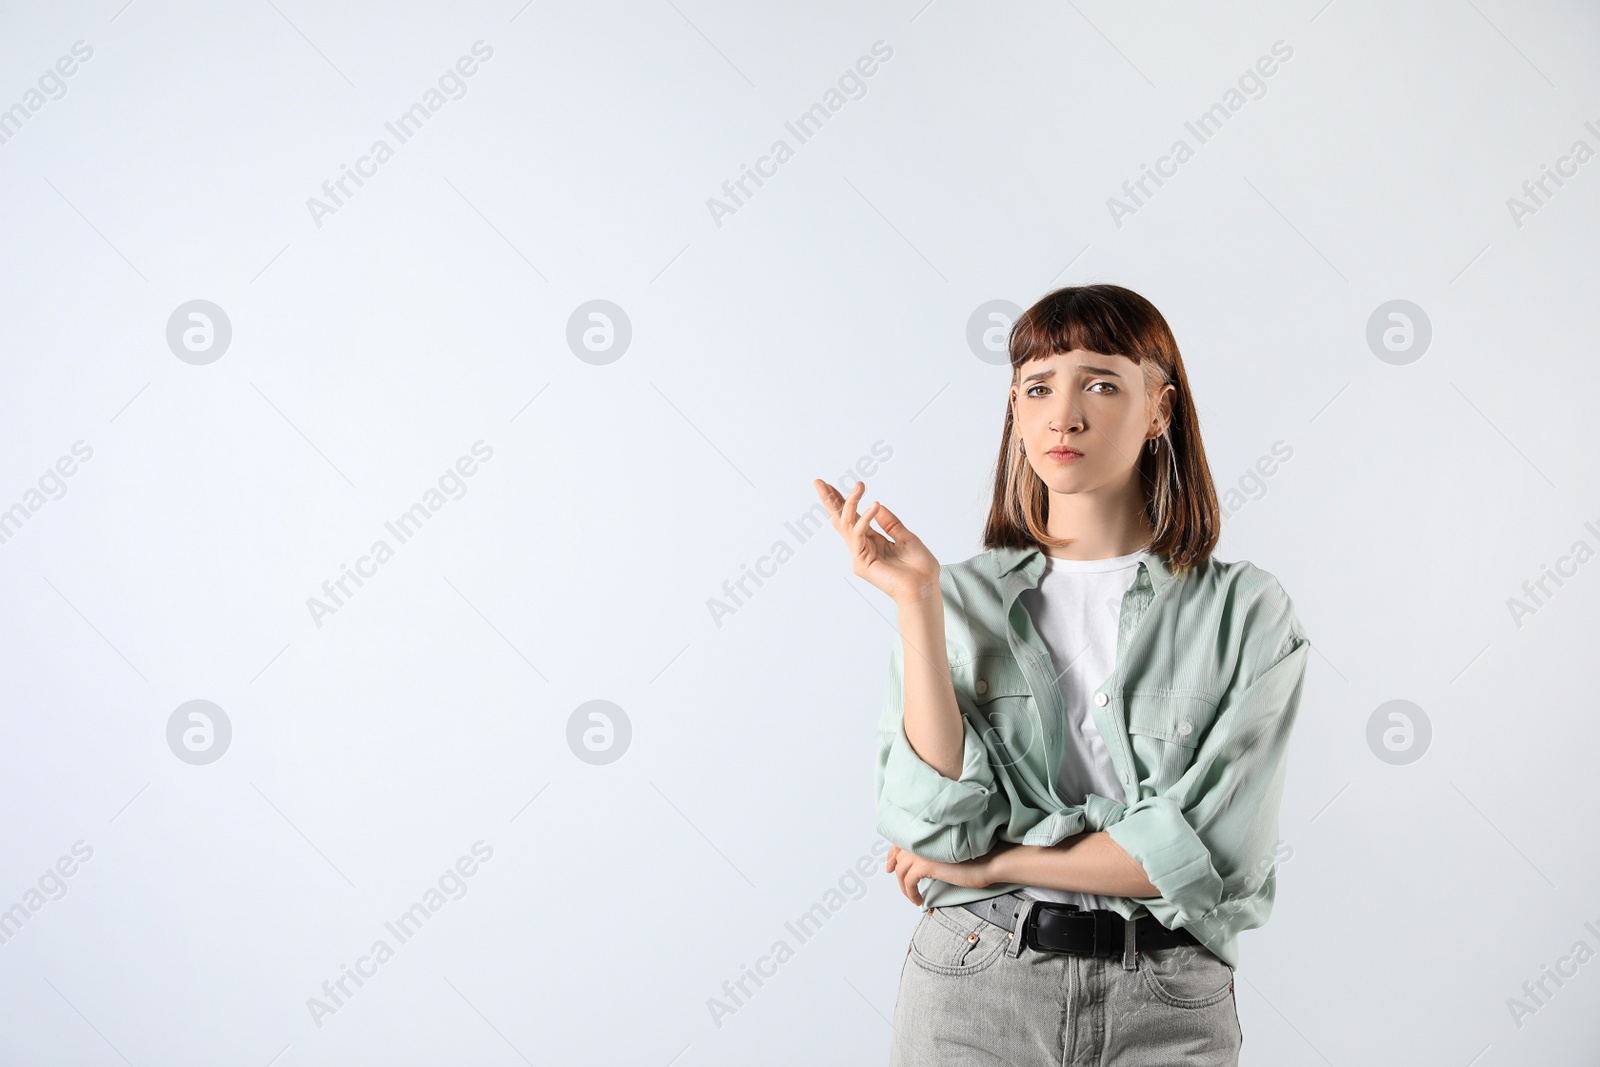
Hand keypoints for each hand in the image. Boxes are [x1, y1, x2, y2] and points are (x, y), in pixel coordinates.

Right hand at [812, 478, 938, 605]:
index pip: (853, 518)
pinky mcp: (862, 563)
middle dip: (829, 501)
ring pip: (847, 524)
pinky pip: (858, 535)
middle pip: (841, 520)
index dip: (843, 501)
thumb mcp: (907, 538)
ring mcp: (860, 555)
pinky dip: (865, 519)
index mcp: (873, 542)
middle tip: (818, 482)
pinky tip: (874, 505)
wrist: (925, 588)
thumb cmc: (919, 568)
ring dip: (850, 503)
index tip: (831, 485)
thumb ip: (891, 523)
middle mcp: (862, 548)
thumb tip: (877, 505)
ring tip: (859, 486)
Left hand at [884, 843, 1010, 905]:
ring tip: (912, 896)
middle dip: (894, 869)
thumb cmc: (974, 858)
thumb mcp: (947, 852)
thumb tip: (917, 862)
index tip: (890, 865)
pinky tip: (918, 900)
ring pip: (901, 870)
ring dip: (903, 886)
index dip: (892, 854)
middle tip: (897, 883)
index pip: (900, 841)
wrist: (987, 862)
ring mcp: (922, 851)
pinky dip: (911, 893)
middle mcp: (921, 838)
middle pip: (898, 856)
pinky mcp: (925, 865)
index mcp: (926, 832)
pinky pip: (909, 882)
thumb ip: (931, 851)